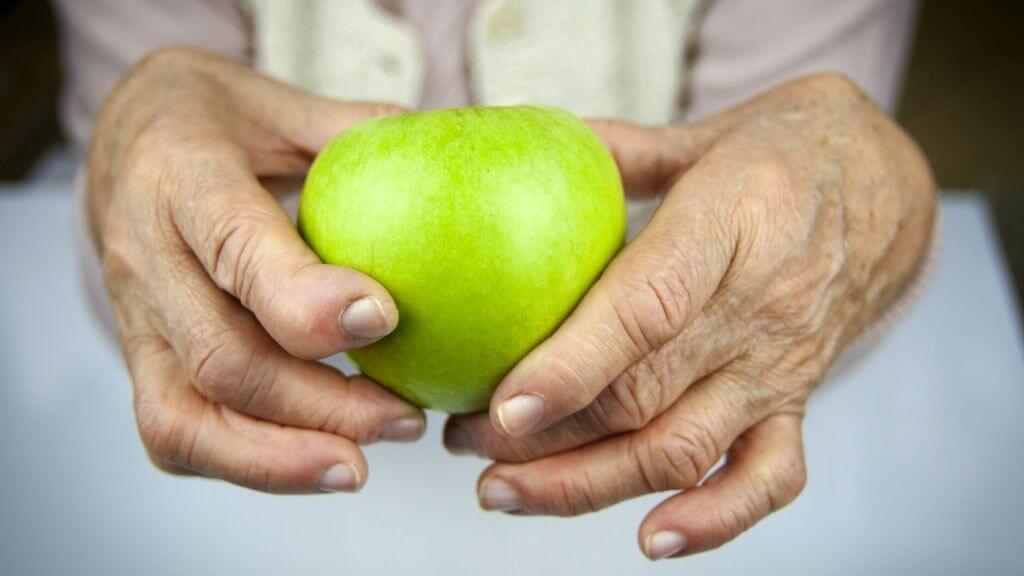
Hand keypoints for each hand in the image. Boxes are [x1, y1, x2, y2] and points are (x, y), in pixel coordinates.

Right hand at [88, 47, 424, 492]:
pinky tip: (318, 461)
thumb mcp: (281, 101)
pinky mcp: (140, 357)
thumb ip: (357, 132)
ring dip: (281, 457)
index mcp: (181, 175)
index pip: (235, 247)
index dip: (305, 298)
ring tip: (363, 464)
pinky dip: (247, 463)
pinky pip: (175, 433)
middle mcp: (145, 255)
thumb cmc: (212, 120)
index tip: (382, 318)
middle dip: (320, 403)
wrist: (124, 140)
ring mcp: (134, 317)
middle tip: (404, 416)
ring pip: (186, 416)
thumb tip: (452, 152)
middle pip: (222, 356)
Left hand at [444, 74, 935, 557]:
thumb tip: (522, 155)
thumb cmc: (785, 151)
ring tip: (505, 490)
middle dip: (544, 438)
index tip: (503, 405)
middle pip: (646, 396)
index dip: (575, 364)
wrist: (885, 186)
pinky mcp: (798, 401)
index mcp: (733, 222)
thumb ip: (616, 151)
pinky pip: (767, 479)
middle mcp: (761, 307)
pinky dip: (714, 521)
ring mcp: (781, 365)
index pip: (649, 308)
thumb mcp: (703, 132)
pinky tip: (650, 539)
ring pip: (684, 450)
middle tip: (464, 440)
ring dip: (587, 485)